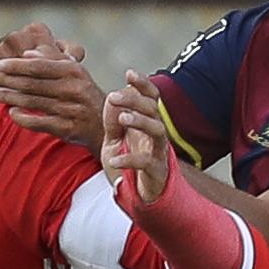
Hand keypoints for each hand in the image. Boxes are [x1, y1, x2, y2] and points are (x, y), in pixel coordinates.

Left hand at [0, 27, 102, 149]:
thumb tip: (29, 52)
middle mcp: (73, 89)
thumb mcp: (74, 73)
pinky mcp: (68, 128)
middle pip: (32, 83)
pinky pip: (40, 123)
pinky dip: (24, 117)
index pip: (39, 66)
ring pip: (33, 102)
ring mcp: (71, 109)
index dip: (16, 65)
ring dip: (9, 97)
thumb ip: (53, 59)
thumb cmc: (83, 94)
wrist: (105, 125)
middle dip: (7, 80)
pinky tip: (10, 112)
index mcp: (73, 71)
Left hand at [102, 69, 174, 205]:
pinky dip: (129, 160)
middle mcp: (155, 134)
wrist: (138, 196)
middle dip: (135, 100)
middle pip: (154, 109)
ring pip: (157, 130)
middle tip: (114, 96)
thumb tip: (111, 98)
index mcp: (146, 122)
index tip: (129, 72)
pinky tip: (114, 159)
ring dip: (140, 121)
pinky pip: (146, 162)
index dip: (142, 84)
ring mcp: (158, 152)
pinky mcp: (156, 171)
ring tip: (122, 119)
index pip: (150, 97)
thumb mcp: (113, 140)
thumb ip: (112, 121)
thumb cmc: (127, 164)